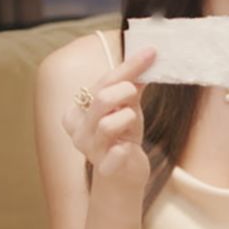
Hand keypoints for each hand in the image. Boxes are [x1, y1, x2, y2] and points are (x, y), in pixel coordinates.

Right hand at [61, 47, 155, 188]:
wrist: (124, 175)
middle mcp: (78, 130)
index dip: (129, 67)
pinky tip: (126, 149)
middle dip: (126, 92)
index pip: (104, 82)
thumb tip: (148, 55)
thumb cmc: (122, 136)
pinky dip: (122, 150)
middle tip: (135, 96)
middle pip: (102, 99)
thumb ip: (132, 83)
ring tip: (131, 123)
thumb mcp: (126, 106)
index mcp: (77, 111)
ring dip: (127, 118)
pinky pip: (115, 155)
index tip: (151, 52)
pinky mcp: (105, 169)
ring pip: (108, 124)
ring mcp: (89, 150)